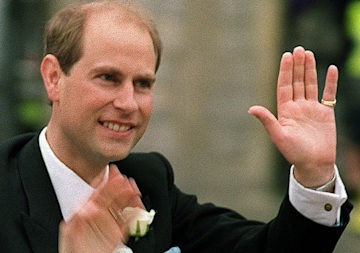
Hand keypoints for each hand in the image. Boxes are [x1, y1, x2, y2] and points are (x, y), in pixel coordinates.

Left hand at [59, 164, 143, 252]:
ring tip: (133, 188)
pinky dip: (135, 212)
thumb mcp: (70, 231)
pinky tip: (138, 204)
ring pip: (121, 205)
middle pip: (111, 196)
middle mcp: (99, 214)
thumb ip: (78, 217)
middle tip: (125, 178)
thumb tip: (89, 206)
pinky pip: (129, 220)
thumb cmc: (72, 250)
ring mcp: (109, 223)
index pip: (97, 192)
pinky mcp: (118, 233)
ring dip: (128, 196)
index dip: (105, 180)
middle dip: (119, 186)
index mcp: (87, 210)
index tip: (112, 171)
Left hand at [248, 46, 337, 187]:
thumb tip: (251, 109)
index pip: (285, 86)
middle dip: (297, 66)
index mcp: (285, 111)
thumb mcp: (279, 136)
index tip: (286, 56)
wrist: (314, 164)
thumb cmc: (294, 153)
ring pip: (310, 84)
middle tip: (298, 49)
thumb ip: (267, 121)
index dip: (285, 71)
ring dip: (309, 69)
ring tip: (308, 53)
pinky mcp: (326, 113)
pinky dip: (330, 82)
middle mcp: (297, 107)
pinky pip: (328, 94)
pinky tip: (330, 69)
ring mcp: (311, 109)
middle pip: (297, 82)